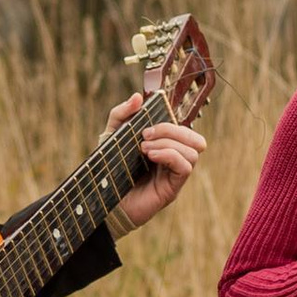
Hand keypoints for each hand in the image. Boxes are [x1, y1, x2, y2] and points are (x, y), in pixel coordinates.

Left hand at [108, 92, 206, 231]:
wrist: (100, 199)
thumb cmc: (108, 169)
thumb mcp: (111, 136)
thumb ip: (121, 114)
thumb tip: (138, 97)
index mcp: (165, 147)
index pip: (183, 130)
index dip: (170, 121)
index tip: (145, 123)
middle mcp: (173, 160)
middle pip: (195, 139)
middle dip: (172, 130)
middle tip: (146, 134)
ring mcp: (174, 175)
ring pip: (193, 151)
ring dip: (168, 144)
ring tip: (144, 149)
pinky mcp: (172, 188)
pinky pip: (185, 166)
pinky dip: (170, 155)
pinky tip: (150, 156)